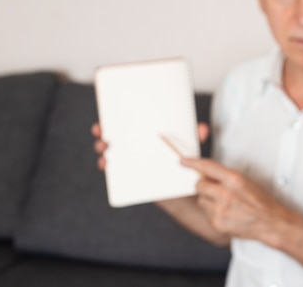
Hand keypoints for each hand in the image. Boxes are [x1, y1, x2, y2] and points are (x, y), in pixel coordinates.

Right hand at [91, 122, 209, 171]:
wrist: (184, 188)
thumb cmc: (184, 160)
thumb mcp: (190, 146)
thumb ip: (195, 137)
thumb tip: (202, 128)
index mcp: (144, 137)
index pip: (126, 125)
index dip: (112, 119)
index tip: (105, 115)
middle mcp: (135, 149)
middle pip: (113, 139)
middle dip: (102, 133)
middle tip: (101, 130)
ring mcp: (132, 164)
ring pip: (111, 157)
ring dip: (103, 152)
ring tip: (104, 148)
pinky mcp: (133, 179)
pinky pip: (116, 176)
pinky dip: (109, 170)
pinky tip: (107, 165)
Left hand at [180, 157, 290, 246]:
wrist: (270, 222)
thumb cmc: (261, 201)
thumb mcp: (246, 181)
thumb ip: (226, 176)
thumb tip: (209, 175)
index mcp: (234, 179)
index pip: (207, 166)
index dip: (193, 162)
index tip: (183, 161)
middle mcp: (225, 194)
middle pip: (199, 185)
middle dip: (204, 185)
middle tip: (214, 188)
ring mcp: (220, 209)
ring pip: (201, 200)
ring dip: (208, 199)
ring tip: (224, 203)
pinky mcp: (217, 223)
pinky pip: (206, 213)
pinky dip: (212, 212)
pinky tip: (226, 213)